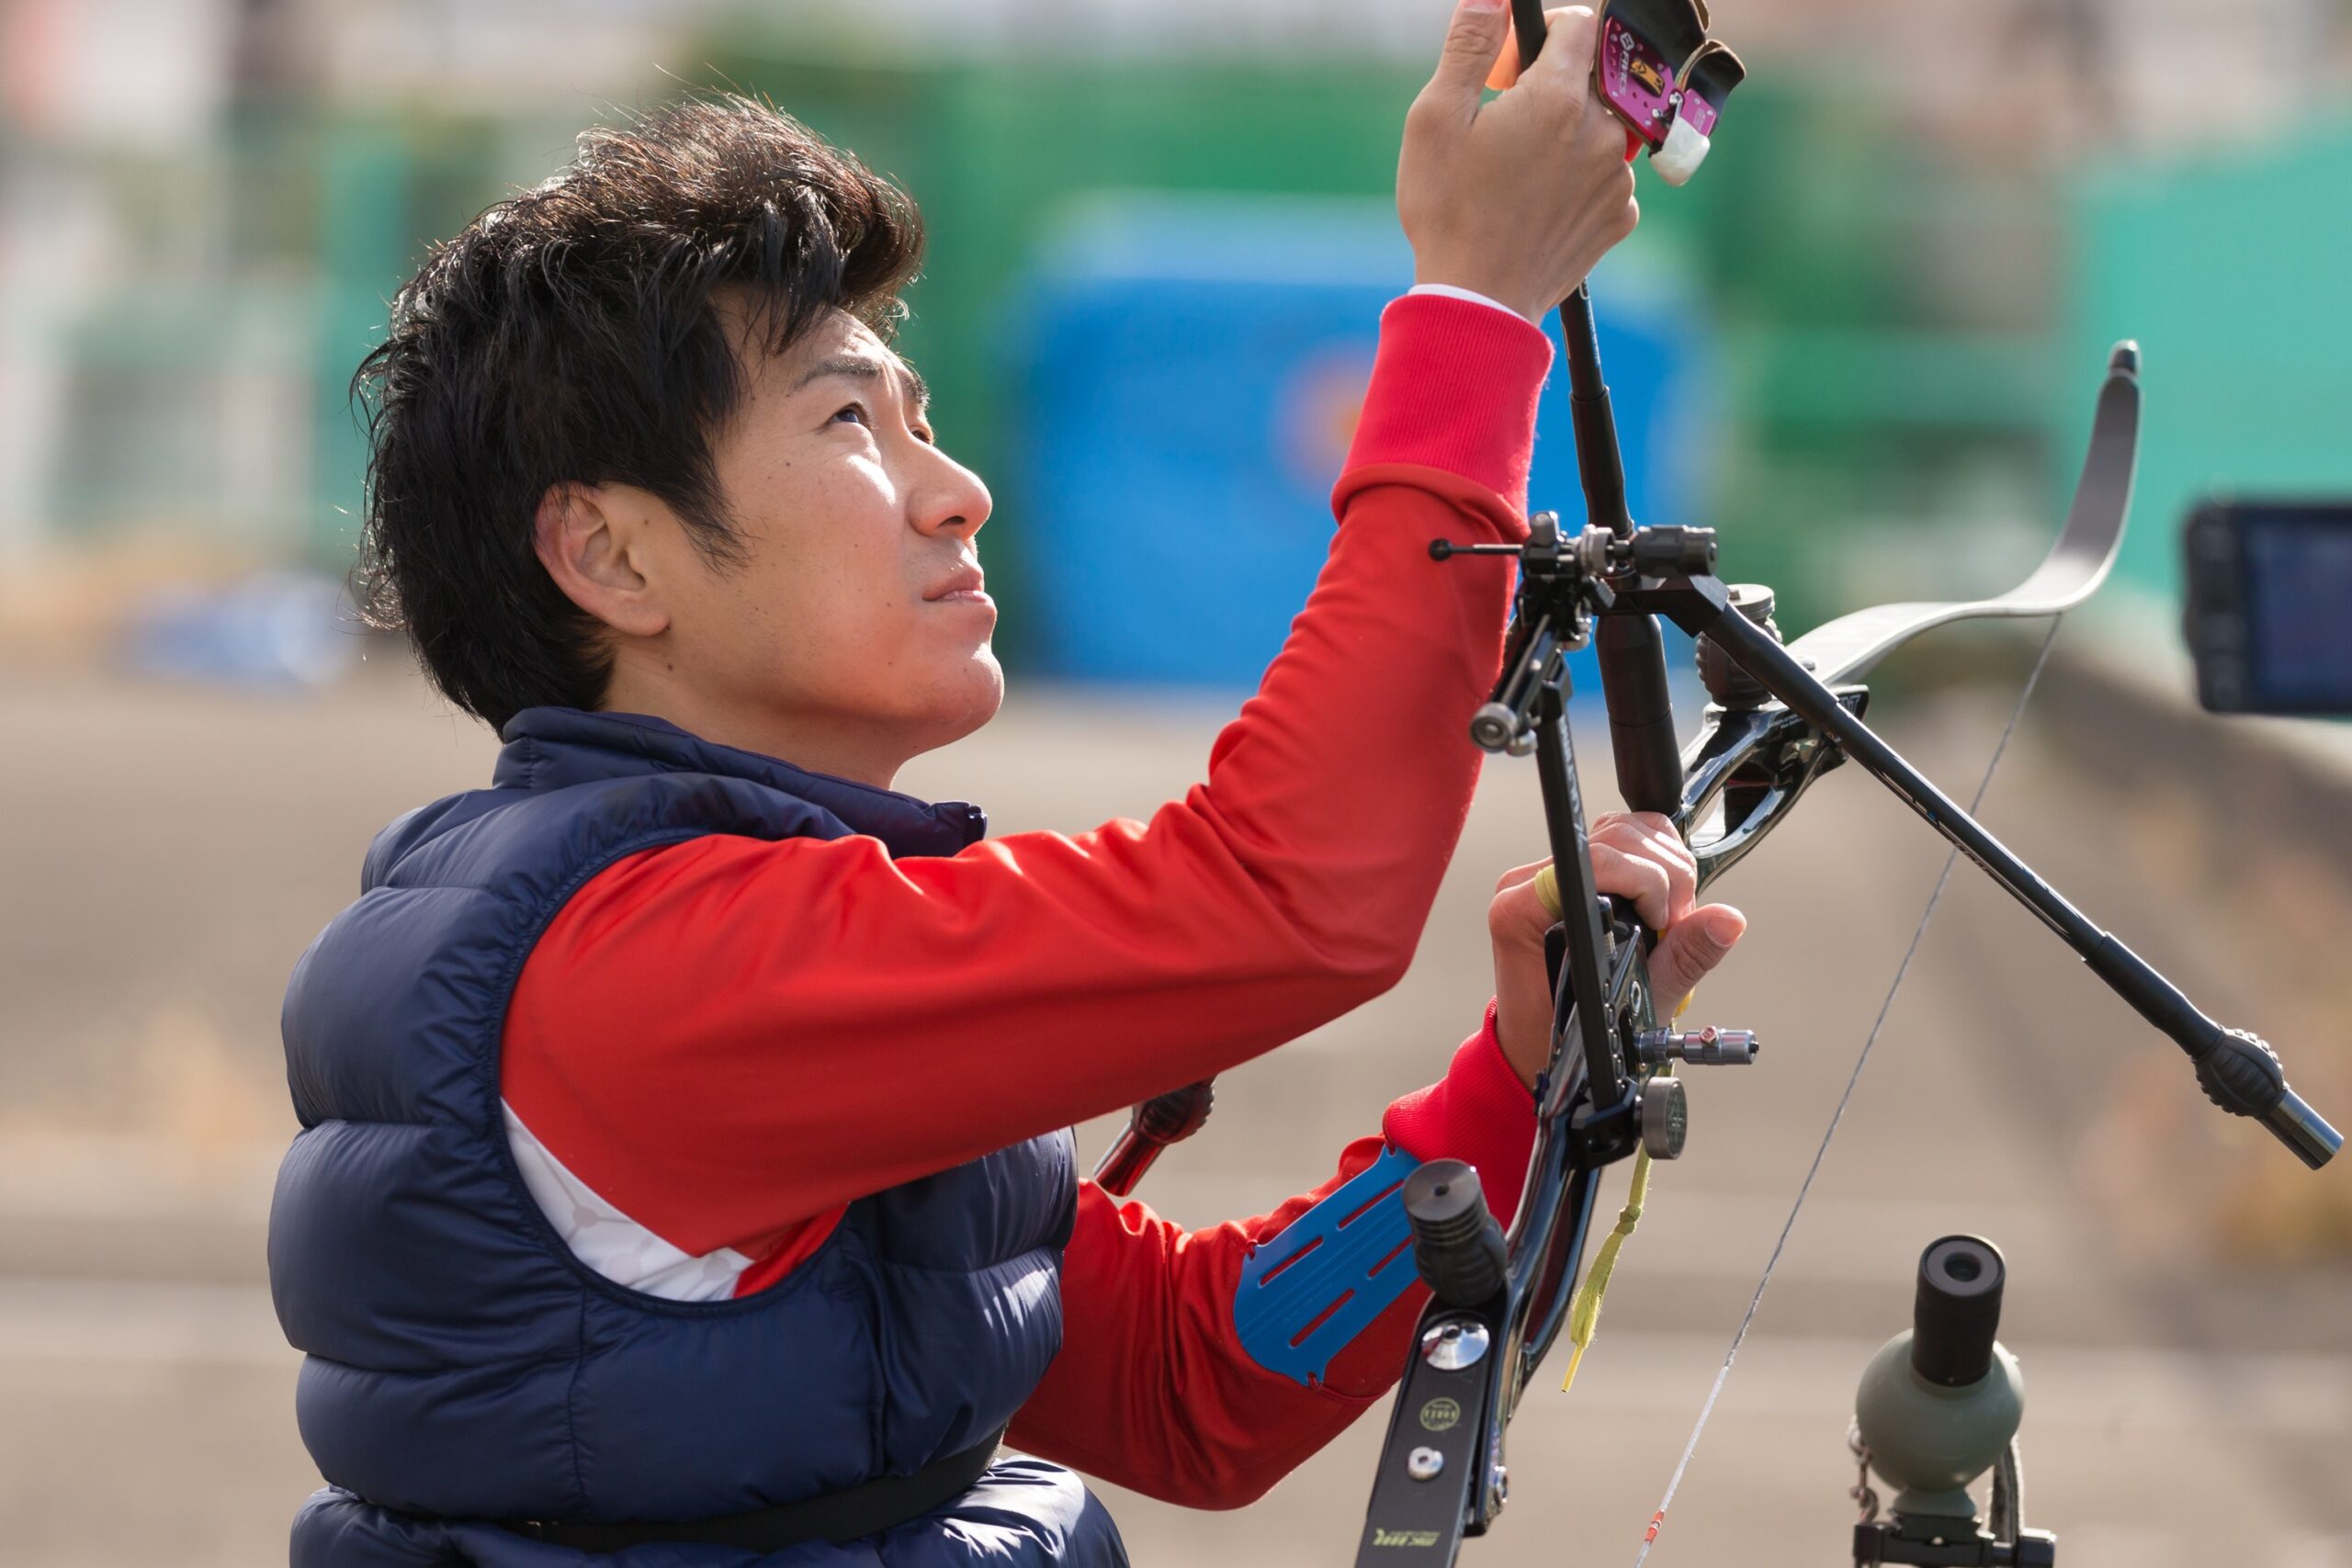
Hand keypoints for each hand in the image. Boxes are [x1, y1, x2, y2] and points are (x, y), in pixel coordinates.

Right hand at [1397, 0, 1639, 321]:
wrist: (1477, 301)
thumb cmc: (1448, 210)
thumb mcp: (1435, 119)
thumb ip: (1469, 45)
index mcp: (1558, 97)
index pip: (1579, 24)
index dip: (1542, 34)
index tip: (1512, 66)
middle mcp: (1602, 131)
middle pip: (1588, 79)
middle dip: (1551, 87)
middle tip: (1504, 126)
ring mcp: (1617, 177)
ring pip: (1598, 129)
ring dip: (1566, 137)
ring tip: (1517, 175)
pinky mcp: (1620, 217)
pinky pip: (1606, 178)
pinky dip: (1579, 182)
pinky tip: (1539, 204)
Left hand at [1487, 813, 1746, 1089]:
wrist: (1539, 1041)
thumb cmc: (1570, 1030)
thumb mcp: (1636, 1005)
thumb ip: (1683, 959)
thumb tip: (1727, 920)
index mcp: (1525, 912)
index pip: (1598, 859)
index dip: (1648, 882)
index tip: (1665, 923)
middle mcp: (1528, 883)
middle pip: (1618, 837)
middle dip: (1666, 880)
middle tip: (1673, 929)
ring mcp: (1544, 871)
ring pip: (1623, 829)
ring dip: (1665, 868)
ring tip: (1666, 919)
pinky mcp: (1567, 869)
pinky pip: (1619, 838)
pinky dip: (1654, 860)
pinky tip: (1658, 900)